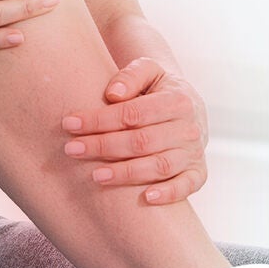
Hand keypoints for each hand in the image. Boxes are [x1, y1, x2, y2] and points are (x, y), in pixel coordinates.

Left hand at [60, 56, 208, 203]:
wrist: (185, 104)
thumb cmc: (157, 87)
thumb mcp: (148, 70)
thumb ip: (131, 75)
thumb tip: (112, 94)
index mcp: (178, 101)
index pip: (133, 113)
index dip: (100, 120)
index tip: (70, 124)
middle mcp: (189, 128)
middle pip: (142, 142)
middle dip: (103, 146)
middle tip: (71, 150)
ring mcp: (194, 152)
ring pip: (160, 166)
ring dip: (126, 173)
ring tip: (95, 176)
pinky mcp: (198, 172)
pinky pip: (188, 186)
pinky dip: (170, 194)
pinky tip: (146, 198)